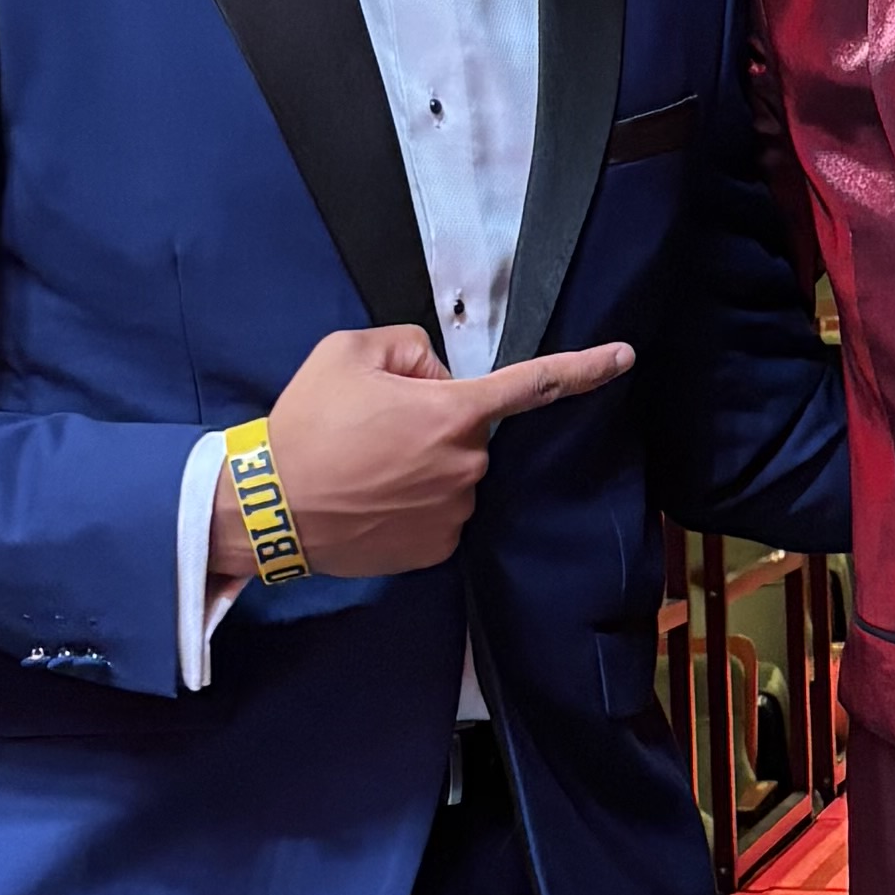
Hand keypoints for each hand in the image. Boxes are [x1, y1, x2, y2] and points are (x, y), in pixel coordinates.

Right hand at [233, 323, 637, 583]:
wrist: (268, 509)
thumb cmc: (307, 425)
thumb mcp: (348, 352)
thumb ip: (408, 345)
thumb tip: (433, 375)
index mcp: (453, 412)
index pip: (534, 385)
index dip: (585, 368)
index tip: (625, 358)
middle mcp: (467, 465)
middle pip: (468, 429)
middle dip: (435, 421)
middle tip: (374, 428)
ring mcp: (455, 512)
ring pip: (454, 473)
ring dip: (422, 466)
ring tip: (364, 469)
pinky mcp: (436, 549)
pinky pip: (440, 513)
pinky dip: (413, 504)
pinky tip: (372, 502)